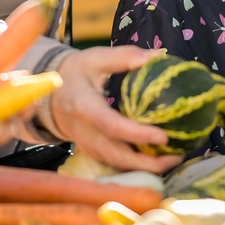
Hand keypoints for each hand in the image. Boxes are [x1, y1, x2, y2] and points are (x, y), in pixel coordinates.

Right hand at [39, 46, 179, 173]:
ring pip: (116, 165)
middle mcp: (84, 132)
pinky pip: (114, 164)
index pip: (112, 126)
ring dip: (145, 168)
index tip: (164, 136)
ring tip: (172, 160)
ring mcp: (86, 145)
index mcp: (85, 106)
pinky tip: (155, 160)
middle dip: (148, 163)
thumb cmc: (74, 74)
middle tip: (176, 157)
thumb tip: (157, 56)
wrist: (48, 94)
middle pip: (117, 156)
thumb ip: (125, 57)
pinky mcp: (91, 151)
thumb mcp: (95, 58)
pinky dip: (135, 166)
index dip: (138, 134)